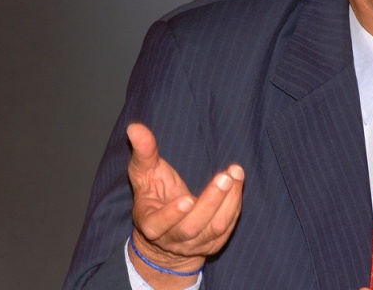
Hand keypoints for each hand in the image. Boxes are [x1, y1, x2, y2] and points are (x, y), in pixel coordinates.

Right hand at [126, 123, 244, 286]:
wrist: (166, 232)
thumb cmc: (153, 194)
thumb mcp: (144, 173)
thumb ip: (143, 152)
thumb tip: (135, 127)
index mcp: (150, 225)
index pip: (158, 225)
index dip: (172, 215)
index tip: (187, 198)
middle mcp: (172, 239)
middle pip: (192, 227)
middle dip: (210, 202)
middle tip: (224, 177)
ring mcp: (194, 245)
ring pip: (214, 228)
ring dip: (228, 201)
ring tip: (235, 173)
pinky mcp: (213, 244)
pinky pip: (228, 226)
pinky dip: (234, 204)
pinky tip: (237, 182)